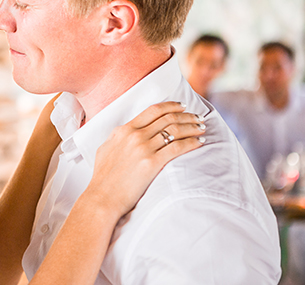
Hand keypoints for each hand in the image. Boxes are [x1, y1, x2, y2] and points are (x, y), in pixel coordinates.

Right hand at [82, 101, 205, 217]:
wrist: (102, 197)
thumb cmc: (102, 178)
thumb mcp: (105, 149)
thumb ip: (116, 138)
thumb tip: (123, 133)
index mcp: (124, 130)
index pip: (152, 111)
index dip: (171, 106)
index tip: (182, 107)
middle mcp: (134, 135)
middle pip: (167, 118)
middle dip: (186, 116)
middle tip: (198, 117)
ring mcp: (143, 148)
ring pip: (174, 130)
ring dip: (192, 127)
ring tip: (202, 128)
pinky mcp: (151, 163)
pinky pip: (177, 147)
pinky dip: (191, 143)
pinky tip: (199, 142)